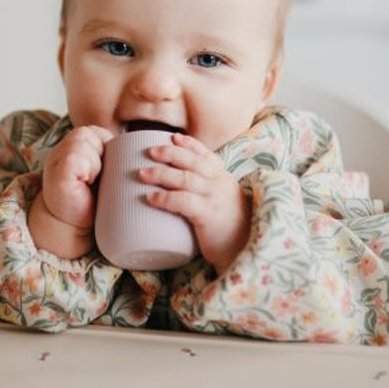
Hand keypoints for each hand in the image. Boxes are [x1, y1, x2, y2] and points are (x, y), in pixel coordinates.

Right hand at [29, 125, 112, 257]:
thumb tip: (140, 145)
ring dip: (94, 163)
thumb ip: (109, 155)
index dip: (106, 147)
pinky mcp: (57, 174)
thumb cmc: (92, 201)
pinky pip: (75, 159)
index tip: (105, 169)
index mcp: (72, 146)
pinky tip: (84, 183)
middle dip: (100, 154)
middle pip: (88, 134)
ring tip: (91, 181)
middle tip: (98, 178)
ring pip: (82, 143)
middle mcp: (60, 149)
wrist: (73, 227)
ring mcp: (56, 161)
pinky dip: (86, 170)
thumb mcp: (102, 172)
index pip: (94, 132)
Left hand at [138, 133, 250, 273]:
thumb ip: (206, 196)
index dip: (190, 144)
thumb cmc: (230, 232)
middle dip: (170, 153)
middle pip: (192, 161)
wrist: (246, 250)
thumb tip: (177, 194)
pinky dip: (165, 198)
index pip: (207, 155)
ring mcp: (215, 198)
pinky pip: (183, 201)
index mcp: (223, 180)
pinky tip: (151, 198)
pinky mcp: (209, 214)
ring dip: (161, 174)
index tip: (173, 137)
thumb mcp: (222, 206)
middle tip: (150, 151)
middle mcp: (220, 184)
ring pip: (185, 178)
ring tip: (142, 174)